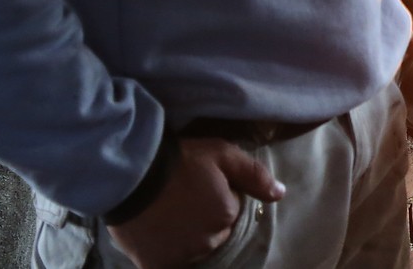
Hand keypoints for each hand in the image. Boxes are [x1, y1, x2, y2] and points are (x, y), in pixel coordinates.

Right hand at [106, 138, 283, 268]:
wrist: (131, 174)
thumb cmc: (180, 160)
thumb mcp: (222, 155)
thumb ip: (255, 176)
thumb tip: (280, 194)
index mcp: (227, 215)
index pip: (230, 211)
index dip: (217, 196)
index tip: (199, 184)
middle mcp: (208, 242)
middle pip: (212, 233)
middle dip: (203, 219)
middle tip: (181, 198)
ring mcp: (181, 257)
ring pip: (191, 249)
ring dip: (185, 237)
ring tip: (166, 213)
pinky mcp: (156, 265)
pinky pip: (169, 263)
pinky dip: (165, 252)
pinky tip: (157, 234)